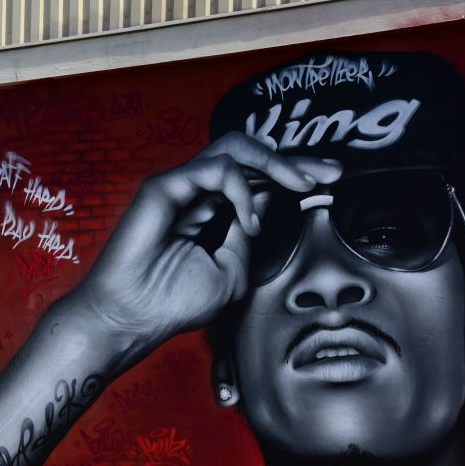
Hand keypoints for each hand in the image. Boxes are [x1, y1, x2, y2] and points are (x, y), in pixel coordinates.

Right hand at [78, 132, 341, 348]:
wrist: (134, 317)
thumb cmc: (173, 302)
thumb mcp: (232, 270)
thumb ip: (248, 234)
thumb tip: (271, 202)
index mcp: (212, 211)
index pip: (258, 179)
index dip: (293, 176)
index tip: (330, 182)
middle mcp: (197, 193)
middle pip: (251, 155)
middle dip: (295, 160)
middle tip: (331, 172)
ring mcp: (180, 186)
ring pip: (235, 148)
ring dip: (277, 163)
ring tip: (303, 183)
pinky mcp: (164, 186)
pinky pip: (216, 169)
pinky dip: (241, 190)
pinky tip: (249, 220)